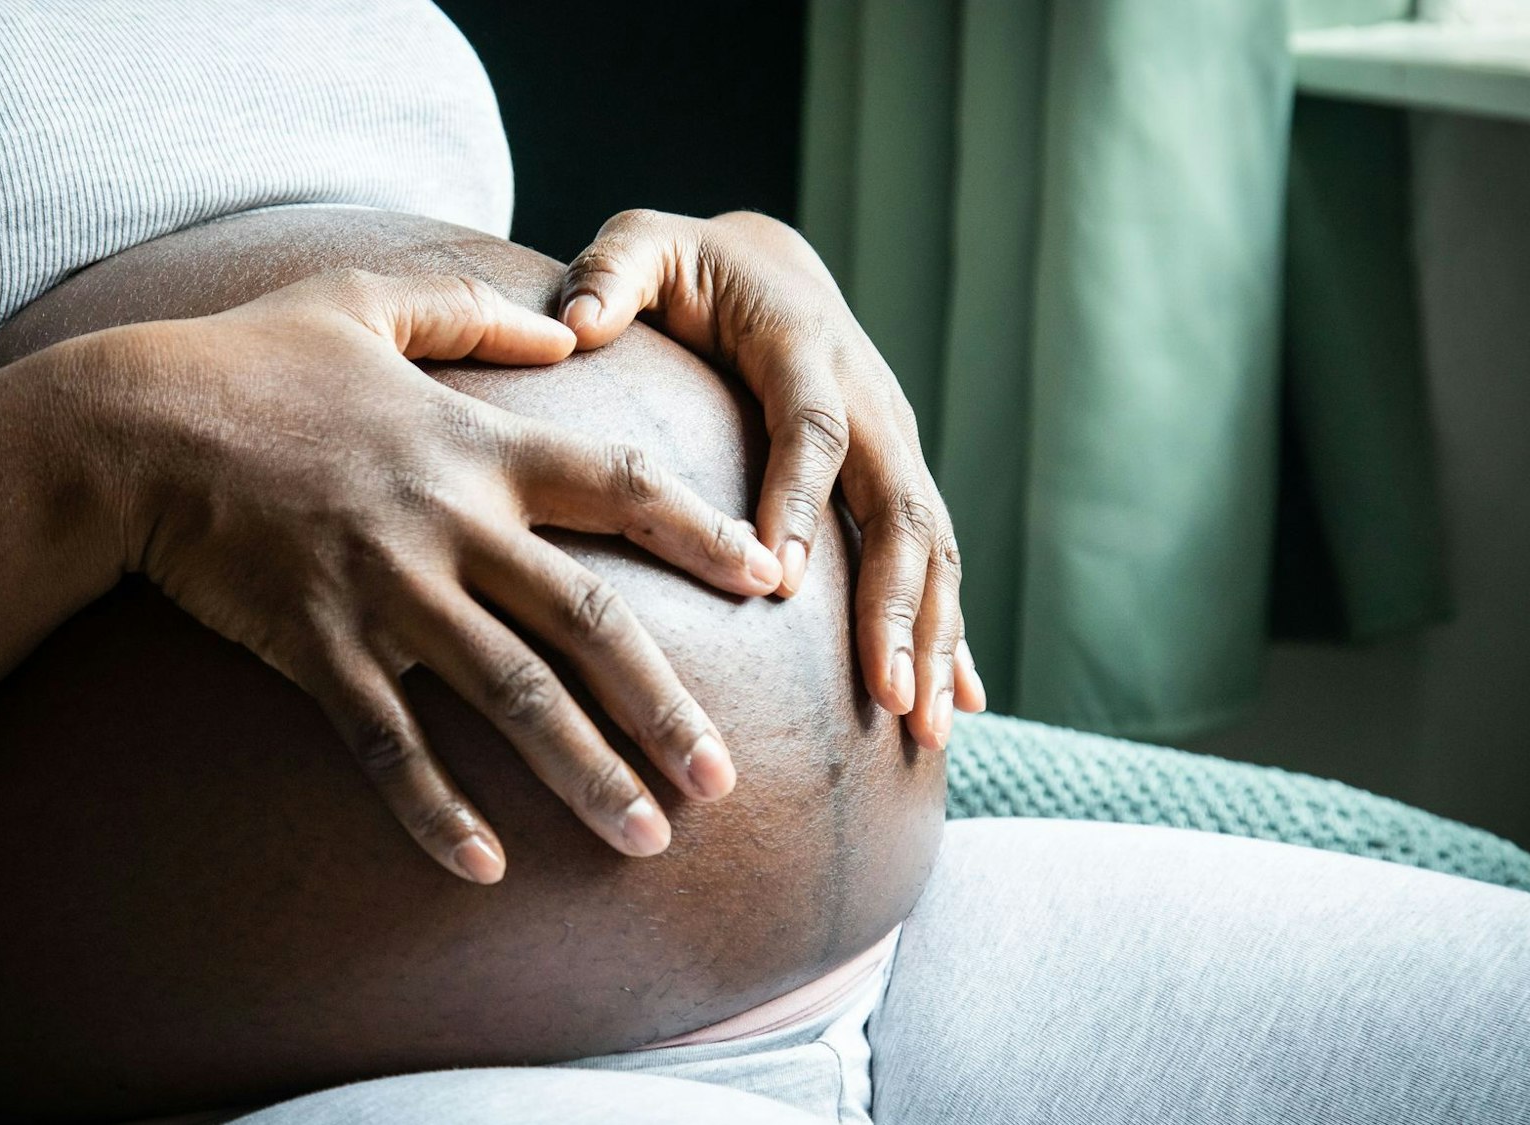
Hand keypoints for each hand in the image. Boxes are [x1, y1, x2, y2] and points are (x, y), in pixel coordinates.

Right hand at [77, 269, 784, 882]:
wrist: (129, 427)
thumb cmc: (248, 360)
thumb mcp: (366, 300)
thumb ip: (474, 310)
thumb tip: (566, 323)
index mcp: (477, 445)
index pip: (620, 485)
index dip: (702, 533)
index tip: (772, 579)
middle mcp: (450, 524)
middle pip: (587, 622)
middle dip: (665, 706)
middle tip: (725, 781)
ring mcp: (386, 591)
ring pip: (510, 695)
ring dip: (585, 775)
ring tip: (648, 841)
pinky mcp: (317, 646)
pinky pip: (389, 744)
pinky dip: (436, 809)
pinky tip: (484, 868)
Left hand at [555, 210, 986, 750]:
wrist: (772, 263)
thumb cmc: (691, 268)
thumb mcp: (645, 246)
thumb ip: (612, 273)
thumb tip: (573, 320)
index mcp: (804, 348)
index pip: (813, 429)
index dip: (803, 502)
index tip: (782, 584)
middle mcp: (871, 401)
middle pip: (900, 507)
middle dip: (898, 605)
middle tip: (884, 694)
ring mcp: (896, 446)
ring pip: (933, 547)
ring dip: (934, 638)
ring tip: (922, 729)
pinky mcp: (899, 481)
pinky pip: (936, 563)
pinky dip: (950, 636)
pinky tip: (956, 709)